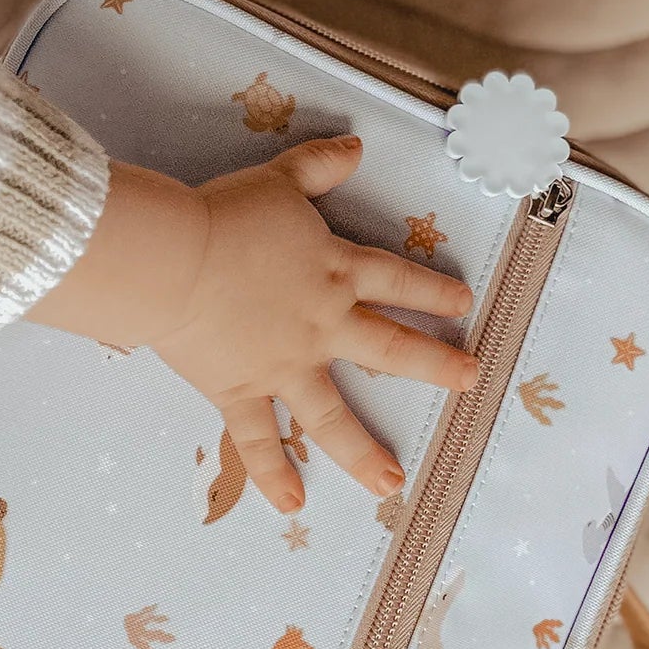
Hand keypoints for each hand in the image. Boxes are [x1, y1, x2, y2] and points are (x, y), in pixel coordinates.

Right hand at [29, 138, 479, 512]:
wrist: (177, 259)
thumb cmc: (225, 215)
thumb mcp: (277, 179)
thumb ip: (319, 165)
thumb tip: (357, 144)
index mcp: (335, 270)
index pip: (396, 279)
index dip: (431, 289)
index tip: (463, 303)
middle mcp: (323, 324)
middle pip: (390, 347)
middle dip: (435, 365)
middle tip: (470, 380)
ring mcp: (285, 365)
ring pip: (333, 415)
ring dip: (364, 451)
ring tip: (392, 483)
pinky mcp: (242, 389)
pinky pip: (258, 439)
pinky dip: (273, 472)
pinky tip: (293, 504)